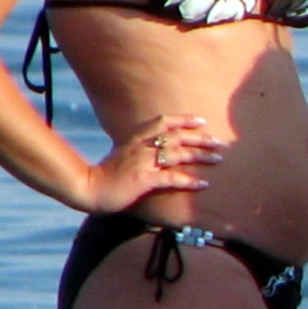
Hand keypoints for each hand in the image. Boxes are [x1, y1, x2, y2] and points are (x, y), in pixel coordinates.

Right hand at [82, 114, 224, 212]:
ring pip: (177, 154)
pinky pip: (171, 178)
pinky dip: (189, 180)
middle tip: (219, 142)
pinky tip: (203, 183)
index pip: (162, 122)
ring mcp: (142, 163)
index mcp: (136, 139)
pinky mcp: (143, 180)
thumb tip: (159, 148)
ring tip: (218, 159)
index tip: (202, 121)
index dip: (183, 120)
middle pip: (176, 136)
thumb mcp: (124, 154)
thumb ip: (141, 149)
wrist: (88, 189)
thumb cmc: (108, 174)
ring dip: (200, 155)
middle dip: (200, 138)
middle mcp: (141, 148)